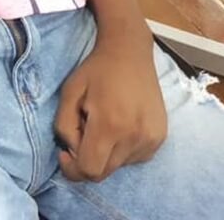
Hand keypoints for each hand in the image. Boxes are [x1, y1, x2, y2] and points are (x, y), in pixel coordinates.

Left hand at [54, 31, 166, 182]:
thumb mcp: (69, 93)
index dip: (72, 168)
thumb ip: (64, 127)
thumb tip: (73, 152)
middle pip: (104, 172)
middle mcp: (135, 137)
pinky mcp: (160, 138)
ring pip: (119, 165)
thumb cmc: (95, 70)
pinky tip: (118, 124)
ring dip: (105, 153)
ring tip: (102, 122)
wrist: (129, 51)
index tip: (64, 152)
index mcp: (111, 125)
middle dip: (87, 158)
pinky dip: (121, 149)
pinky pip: (134, 157)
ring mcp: (151, 139)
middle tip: (83, 130)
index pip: (90, 170)